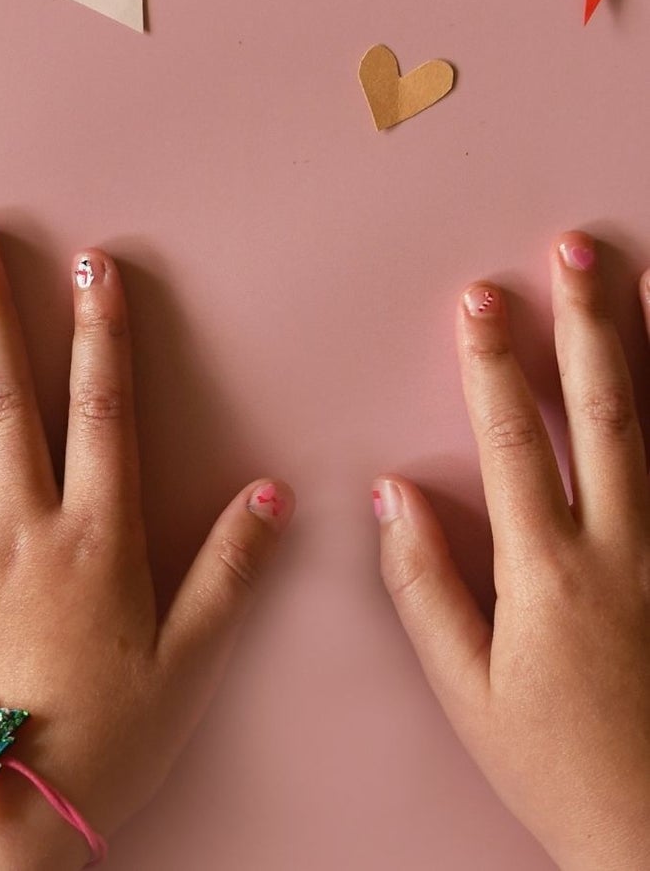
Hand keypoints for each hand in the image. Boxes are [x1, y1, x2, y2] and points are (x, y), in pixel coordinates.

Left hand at [0, 222, 293, 869]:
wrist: (13, 819)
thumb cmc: (107, 740)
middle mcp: (17, 527)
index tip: (90, 265)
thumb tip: (273, 491)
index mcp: (93, 538)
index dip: (100, 334)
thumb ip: (229, 571)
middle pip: (3, 399)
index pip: (101, 412)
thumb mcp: (190, 663)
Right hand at [376, 232, 649, 870]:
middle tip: (575, 249)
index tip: (482, 299)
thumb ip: (425, 585)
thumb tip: (391, 490)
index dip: (494, 363)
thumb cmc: (560, 767)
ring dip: (648, 347)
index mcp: (549, 573)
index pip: (515, 440)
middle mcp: (625, 551)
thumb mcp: (469, 690)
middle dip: (586, 322)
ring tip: (640, 277)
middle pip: (606, 411)